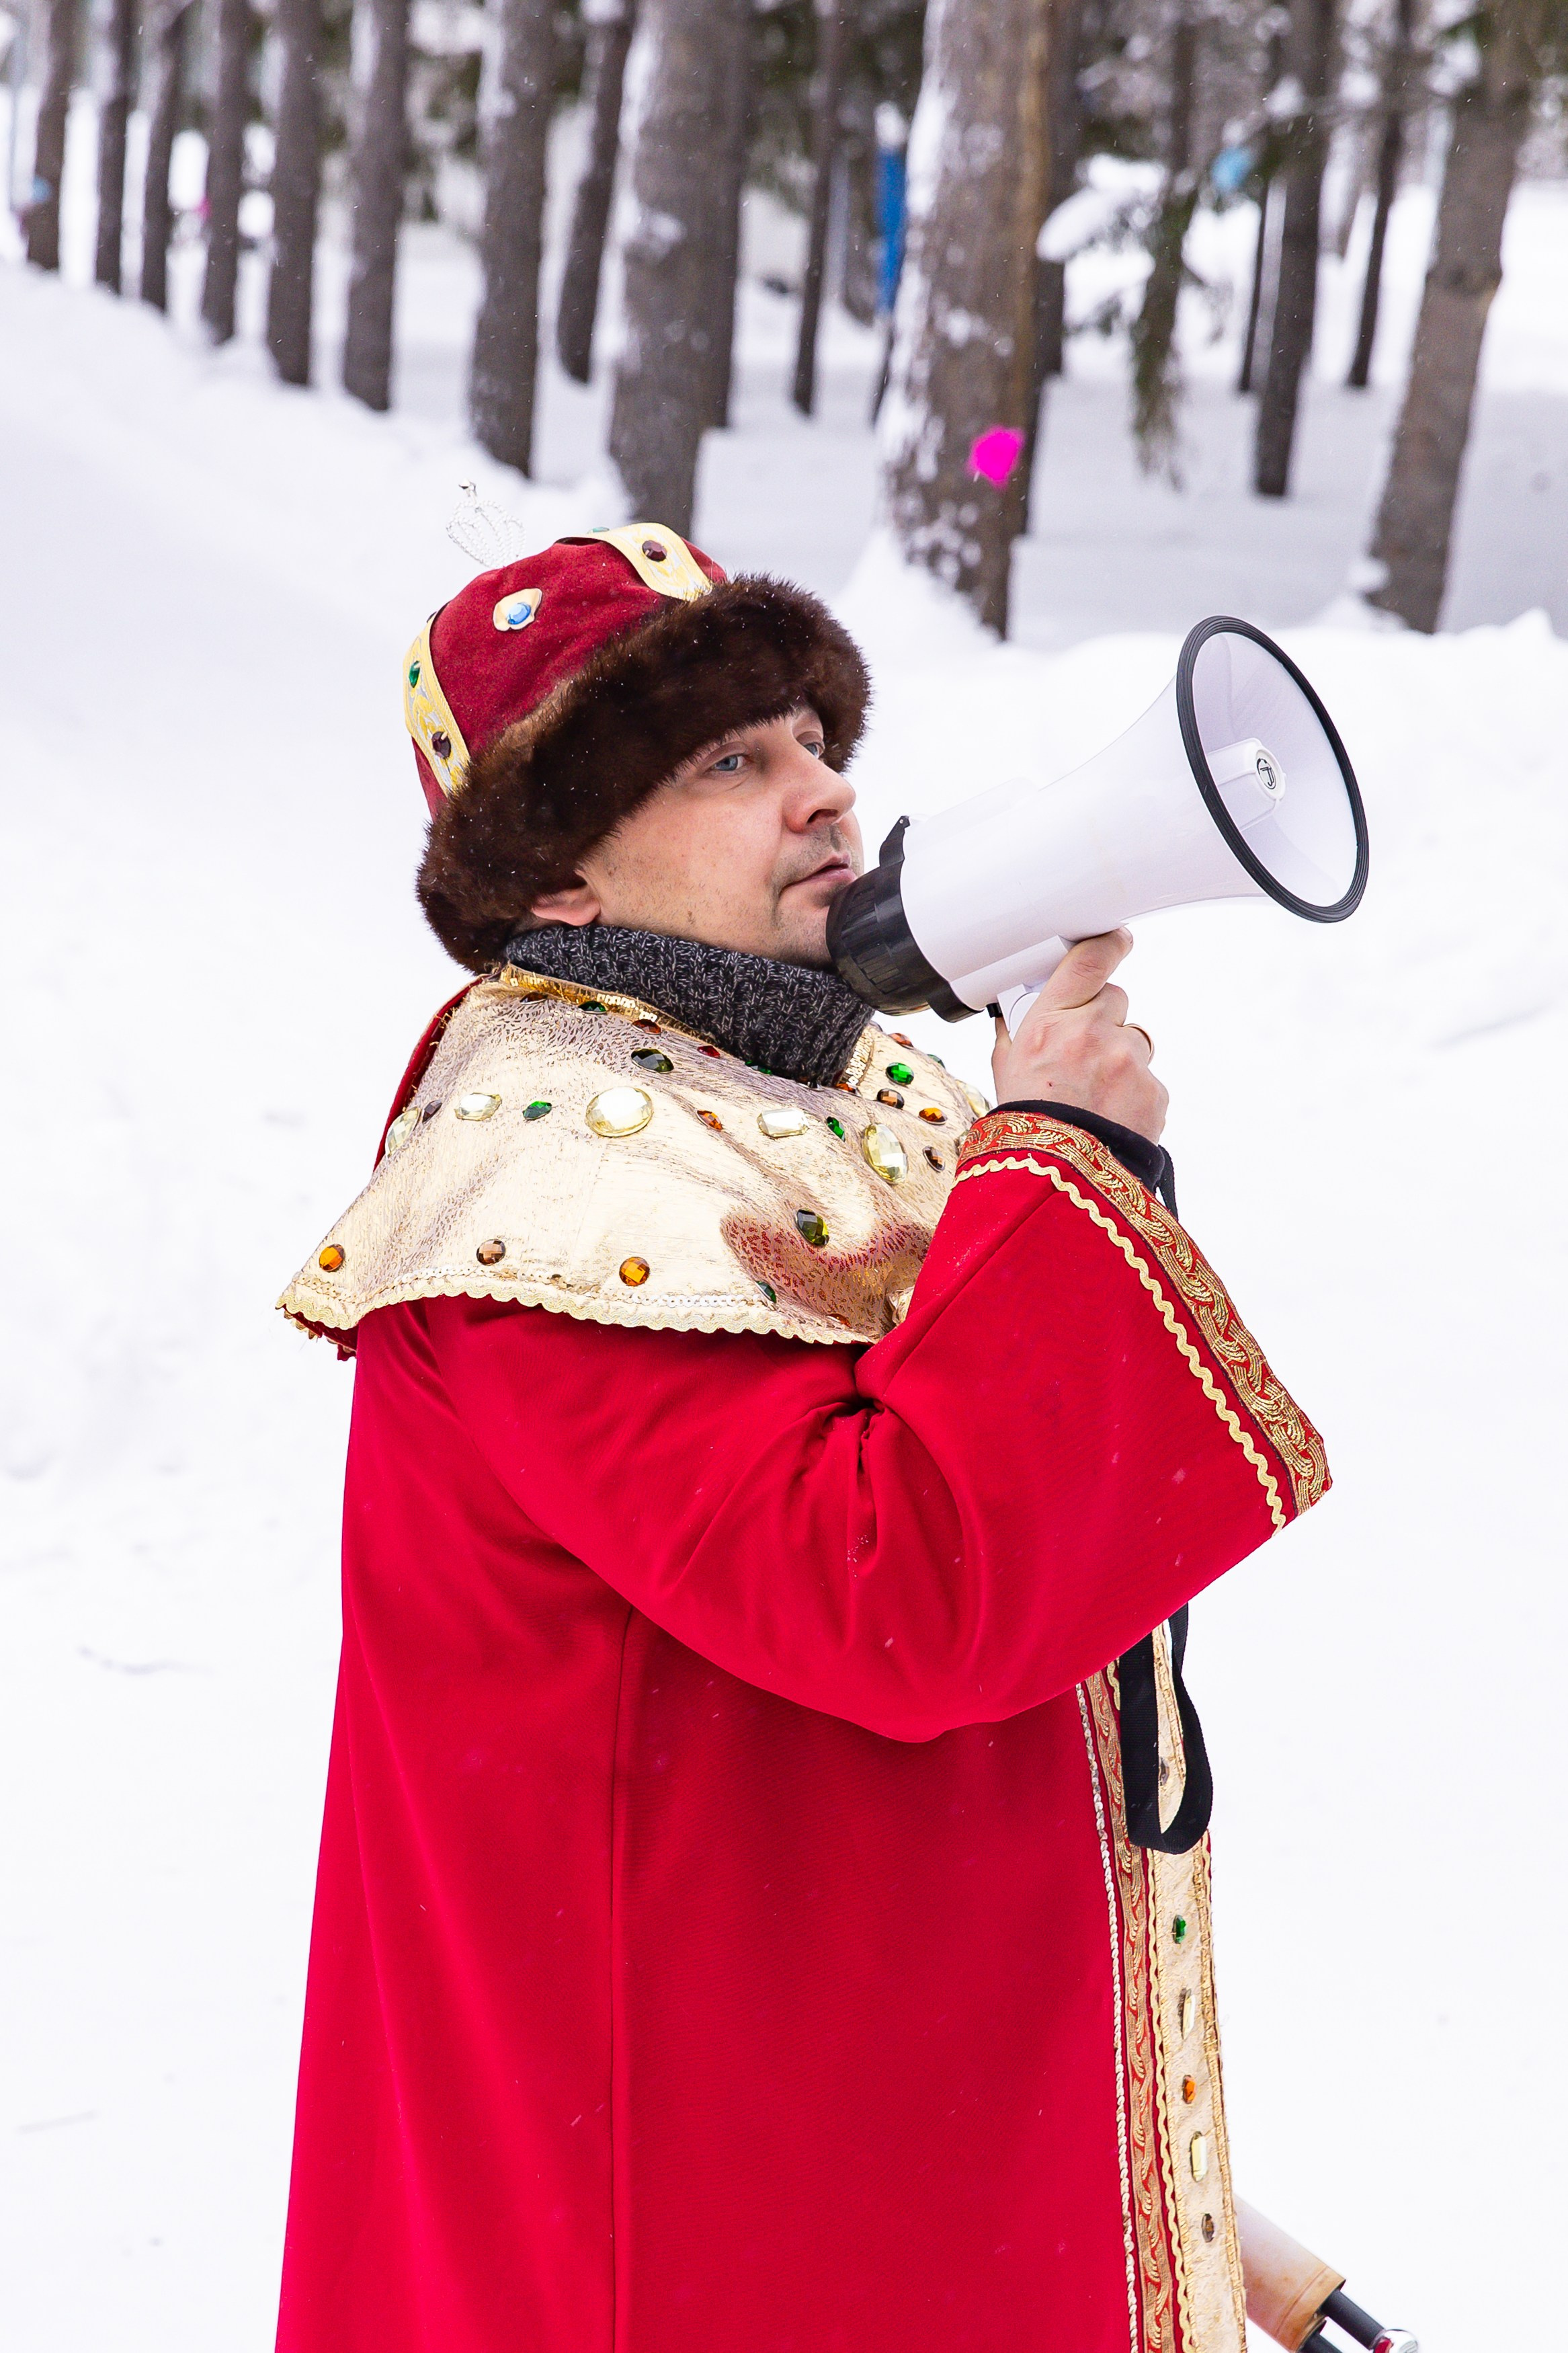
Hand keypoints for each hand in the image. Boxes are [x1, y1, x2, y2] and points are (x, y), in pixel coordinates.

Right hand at [989, 929, 1167, 1141]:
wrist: (1056, 1182)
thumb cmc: (1025, 1128)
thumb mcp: (1005, 1072)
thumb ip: (1014, 1036)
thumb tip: (1010, 1016)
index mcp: (1049, 1022)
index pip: (1090, 959)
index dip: (1109, 943)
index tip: (1117, 939)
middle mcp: (1091, 1033)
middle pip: (1115, 999)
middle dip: (1103, 1018)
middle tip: (1083, 1051)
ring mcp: (1127, 1062)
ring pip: (1134, 1041)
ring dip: (1120, 1059)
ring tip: (1096, 1095)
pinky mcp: (1154, 1091)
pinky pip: (1148, 1080)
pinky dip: (1133, 1094)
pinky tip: (1111, 1116)